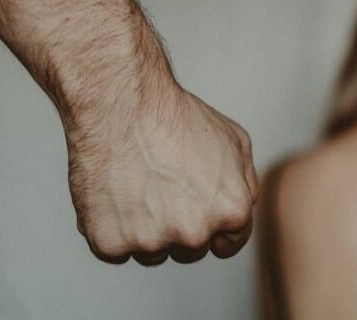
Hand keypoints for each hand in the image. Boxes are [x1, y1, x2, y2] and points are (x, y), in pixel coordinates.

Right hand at [66, 85, 257, 264]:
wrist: (123, 105)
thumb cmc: (178, 117)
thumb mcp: (235, 141)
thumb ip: (246, 184)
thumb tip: (242, 209)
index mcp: (232, 211)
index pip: (228, 244)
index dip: (214, 227)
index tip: (196, 208)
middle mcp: (195, 234)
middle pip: (190, 250)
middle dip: (180, 226)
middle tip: (162, 186)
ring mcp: (151, 242)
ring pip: (151, 251)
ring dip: (145, 229)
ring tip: (137, 184)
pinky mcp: (111, 243)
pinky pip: (115, 249)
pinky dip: (112, 227)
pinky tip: (115, 194)